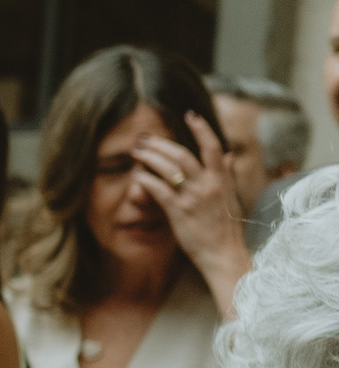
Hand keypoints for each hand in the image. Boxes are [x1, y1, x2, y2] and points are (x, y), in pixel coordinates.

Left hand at [132, 114, 250, 287]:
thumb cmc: (226, 227)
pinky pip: (158, 190)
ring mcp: (193, 198)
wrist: (224, 253)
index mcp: (222, 179)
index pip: (213, 147)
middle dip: (160, 143)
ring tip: (136, 152)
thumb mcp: (230, 197)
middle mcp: (208, 185)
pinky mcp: (179, 212)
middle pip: (182, 154)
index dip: (202, 128)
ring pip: (168, 168)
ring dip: (149, 157)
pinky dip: (146, 180)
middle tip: (144, 138)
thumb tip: (229, 156)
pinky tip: (137, 176)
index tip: (189, 114)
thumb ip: (226, 174)